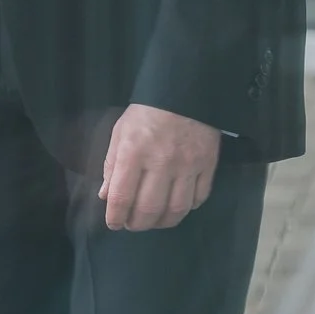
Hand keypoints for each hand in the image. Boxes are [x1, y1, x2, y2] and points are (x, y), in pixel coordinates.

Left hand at [99, 104, 221, 230]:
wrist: (185, 90)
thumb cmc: (146, 112)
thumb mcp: (121, 133)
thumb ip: (112, 165)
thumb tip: (106, 196)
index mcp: (134, 153)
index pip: (122, 198)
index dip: (115, 217)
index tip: (114, 223)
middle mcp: (161, 162)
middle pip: (149, 209)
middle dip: (137, 224)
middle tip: (133, 223)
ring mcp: (188, 164)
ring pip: (176, 209)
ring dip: (162, 222)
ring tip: (155, 219)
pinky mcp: (208, 164)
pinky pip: (199, 197)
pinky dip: (188, 207)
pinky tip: (178, 203)